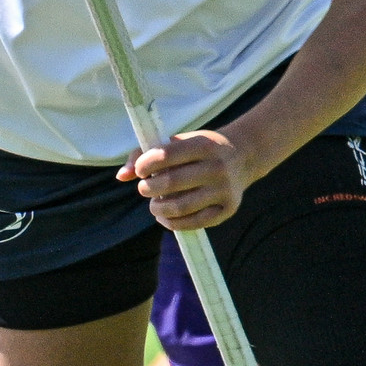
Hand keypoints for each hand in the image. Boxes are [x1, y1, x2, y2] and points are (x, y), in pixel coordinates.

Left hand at [118, 129, 254, 230]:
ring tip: (154, 204)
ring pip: (181, 207)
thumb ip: (147, 154)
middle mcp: (216, 167)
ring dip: (158, 209)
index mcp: (203, 144)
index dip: (145, 164)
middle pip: (171, 183)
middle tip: (144, 188)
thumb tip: (121, 176)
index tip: (140, 170)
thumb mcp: (179, 142)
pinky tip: (165, 217)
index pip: (166, 155)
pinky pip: (194, 223)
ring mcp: (224, 190)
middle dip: (149, 188)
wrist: (244, 156)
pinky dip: (172, 223)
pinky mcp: (227, 209)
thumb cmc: (201, 149)